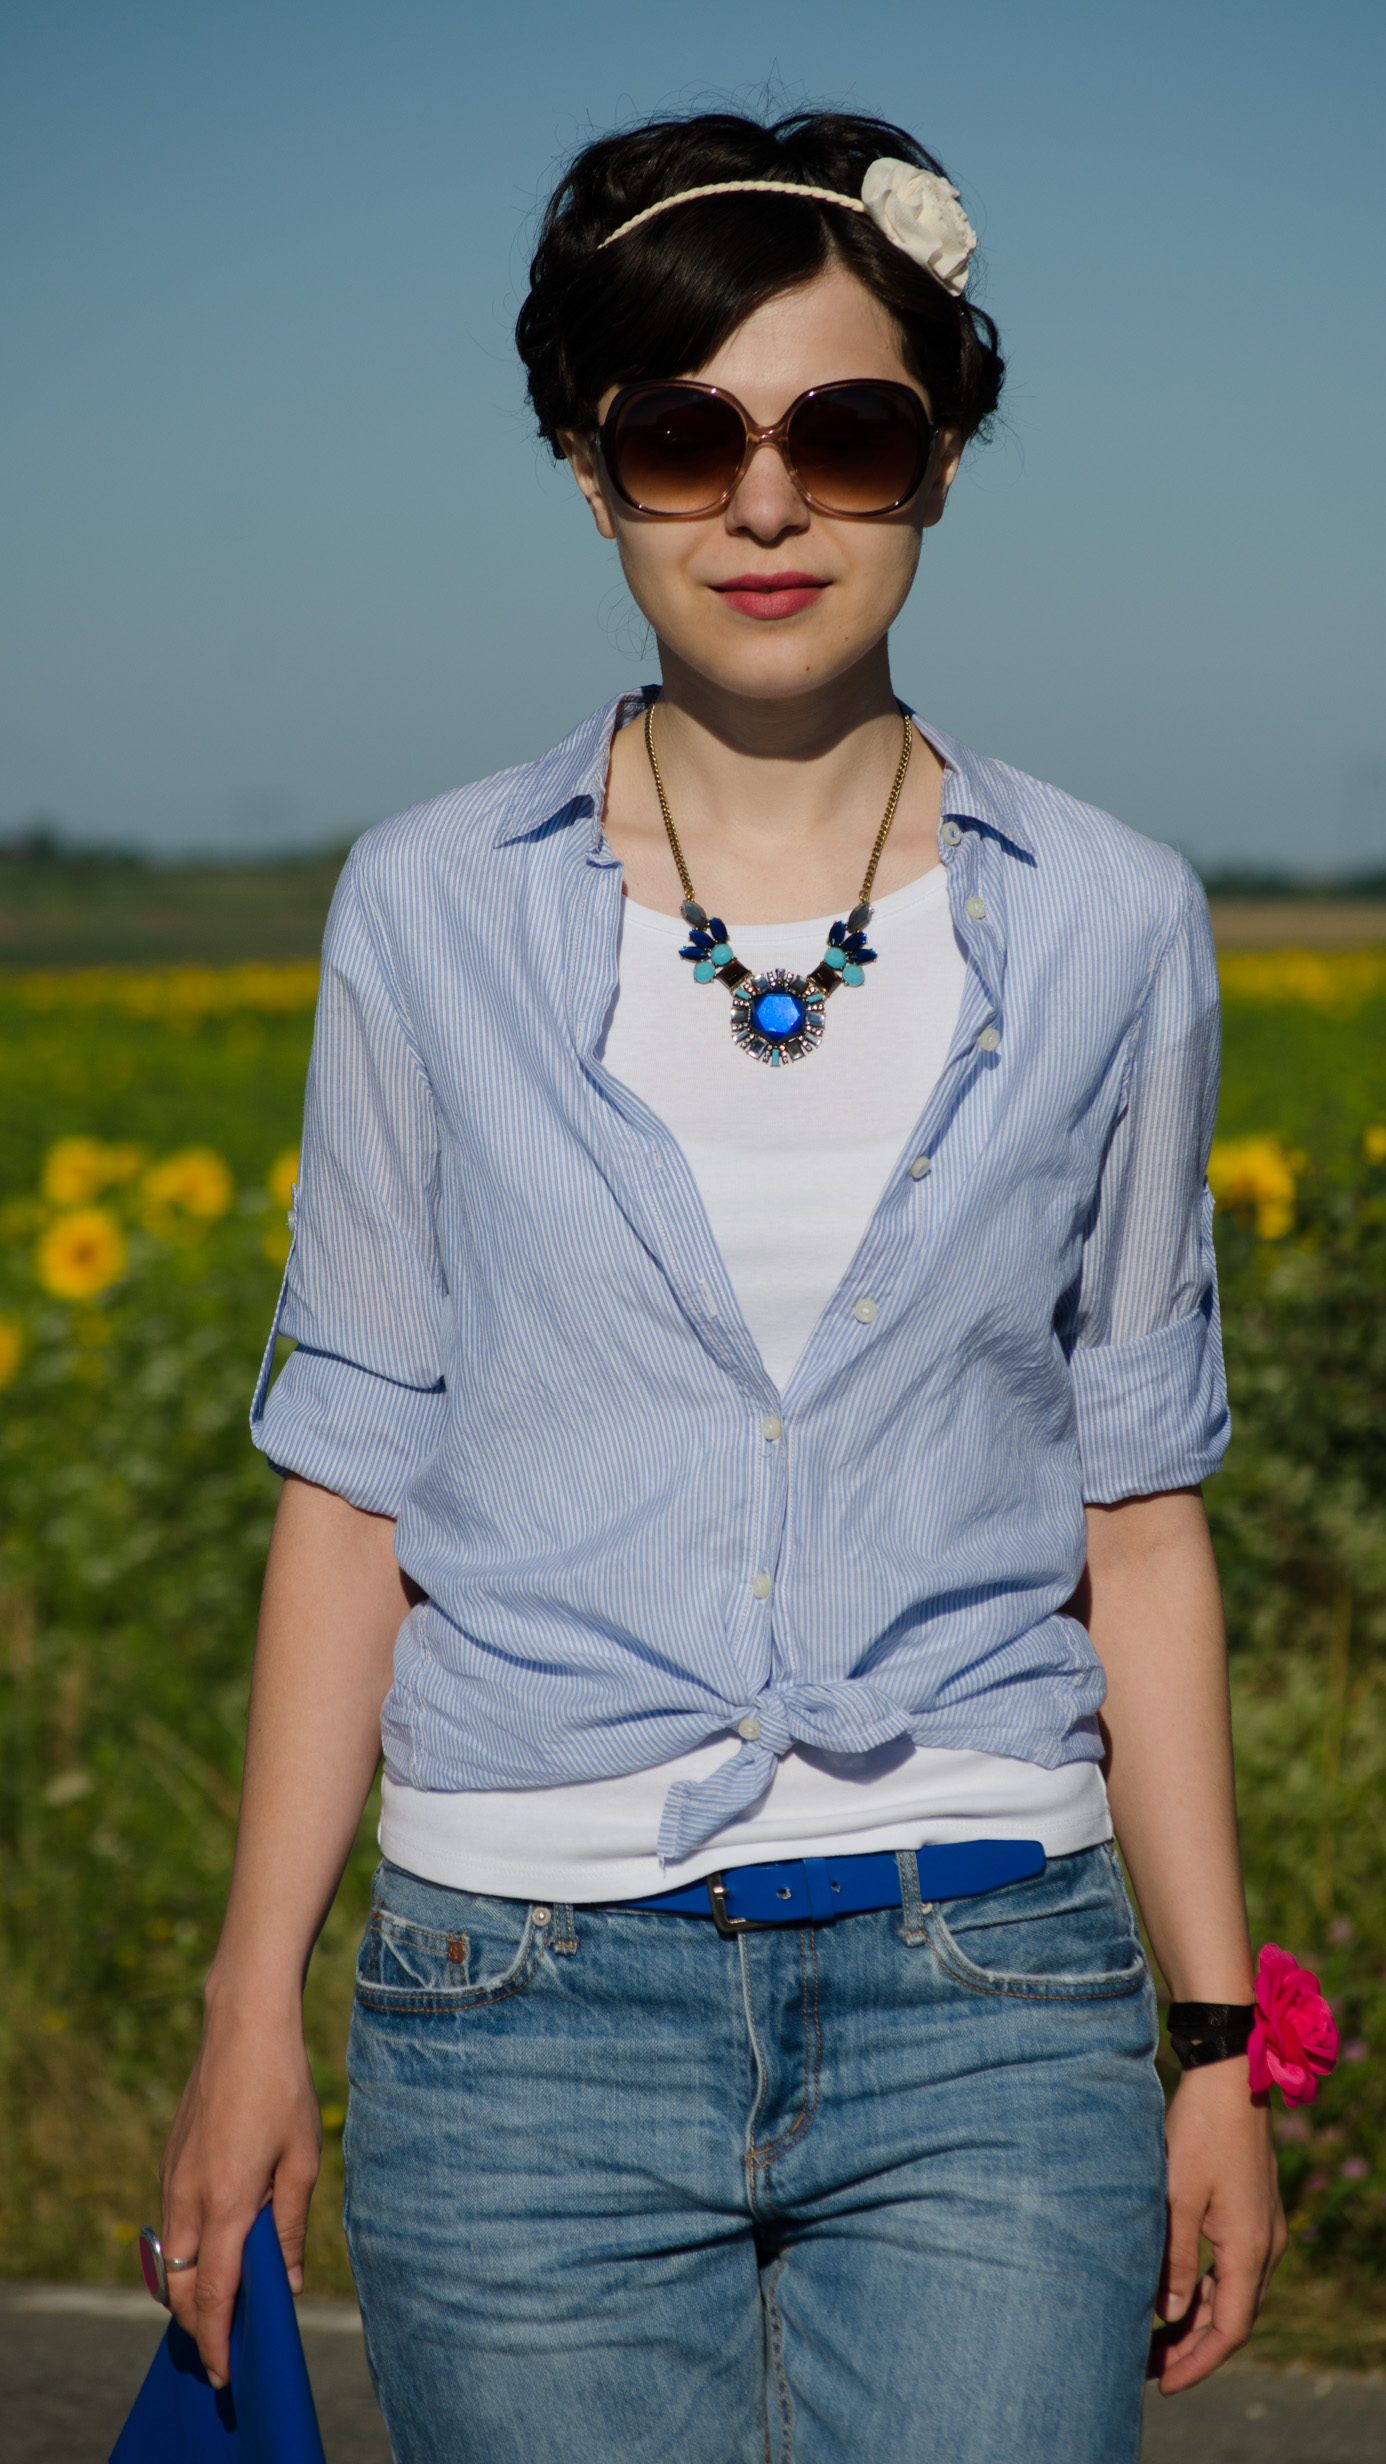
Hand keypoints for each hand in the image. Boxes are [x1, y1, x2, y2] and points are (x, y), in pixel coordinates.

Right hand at [158, 1991, 322, 2387]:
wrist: (243, 2026)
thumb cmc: (283, 2088)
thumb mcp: (303, 2159)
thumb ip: (289, 2226)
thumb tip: (284, 2283)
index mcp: (227, 2202)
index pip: (213, 2295)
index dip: (217, 2340)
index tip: (224, 2374)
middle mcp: (189, 2197)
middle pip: (182, 2288)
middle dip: (200, 2325)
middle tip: (230, 2346)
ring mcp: (173, 2177)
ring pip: (172, 2259)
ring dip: (191, 2290)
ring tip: (226, 2305)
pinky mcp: (170, 2160)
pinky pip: (172, 2225)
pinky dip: (186, 2253)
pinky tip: (217, 2248)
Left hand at [1150, 2058, 1286, 2394]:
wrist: (1229, 2076)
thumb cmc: (1200, 2131)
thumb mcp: (1177, 2195)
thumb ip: (1174, 2257)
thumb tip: (1166, 2314)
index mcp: (1250, 2249)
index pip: (1228, 2330)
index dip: (1197, 2362)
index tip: (1164, 2384)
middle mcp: (1265, 2246)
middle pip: (1230, 2317)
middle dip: (1191, 2347)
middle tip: (1147, 2368)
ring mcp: (1262, 2228)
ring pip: (1230, 2293)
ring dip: (1195, 2318)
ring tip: (1153, 2338)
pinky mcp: (1251, 2212)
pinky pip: (1230, 2267)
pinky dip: (1203, 2287)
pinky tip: (1171, 2292)